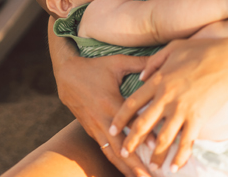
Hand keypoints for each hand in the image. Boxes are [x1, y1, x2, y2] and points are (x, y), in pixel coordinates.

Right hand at [54, 50, 151, 176]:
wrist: (66, 75)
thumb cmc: (94, 67)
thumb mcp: (116, 62)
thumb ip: (139, 64)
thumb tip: (162, 62)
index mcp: (110, 102)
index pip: (128, 122)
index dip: (143, 135)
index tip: (157, 147)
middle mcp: (102, 119)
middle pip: (119, 147)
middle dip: (135, 164)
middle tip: (150, 176)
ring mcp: (95, 128)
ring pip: (111, 153)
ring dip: (126, 168)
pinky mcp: (92, 131)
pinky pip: (106, 150)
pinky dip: (117, 162)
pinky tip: (128, 171)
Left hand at [110, 38, 227, 171]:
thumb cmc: (202, 50)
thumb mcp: (173, 48)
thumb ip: (153, 62)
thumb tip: (141, 76)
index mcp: (158, 80)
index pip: (132, 103)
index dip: (121, 118)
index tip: (113, 130)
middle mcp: (166, 97)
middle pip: (143, 124)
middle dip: (131, 141)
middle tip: (123, 153)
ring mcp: (182, 109)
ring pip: (163, 138)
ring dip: (156, 154)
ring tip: (151, 166)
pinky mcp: (198, 118)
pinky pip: (186, 142)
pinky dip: (180, 156)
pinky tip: (175, 167)